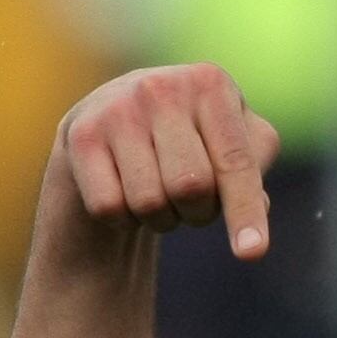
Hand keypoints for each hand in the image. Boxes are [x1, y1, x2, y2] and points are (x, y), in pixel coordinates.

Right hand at [56, 65, 276, 257]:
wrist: (110, 129)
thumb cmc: (190, 143)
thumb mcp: (231, 142)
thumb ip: (254, 169)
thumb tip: (256, 213)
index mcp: (210, 83)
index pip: (235, 162)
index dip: (245, 211)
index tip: (251, 253)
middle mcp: (161, 87)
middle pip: (192, 188)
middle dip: (198, 212)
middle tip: (191, 199)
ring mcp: (116, 108)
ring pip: (150, 203)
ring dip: (160, 217)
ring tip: (156, 190)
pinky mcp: (80, 136)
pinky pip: (111, 208)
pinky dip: (122, 218)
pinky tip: (121, 190)